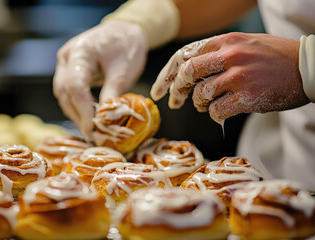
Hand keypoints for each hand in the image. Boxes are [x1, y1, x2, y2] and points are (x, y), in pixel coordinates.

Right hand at [53, 20, 147, 138]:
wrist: (125, 32)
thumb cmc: (127, 46)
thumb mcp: (123, 71)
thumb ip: (111, 93)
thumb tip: (104, 119)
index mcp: (80, 51)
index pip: (74, 85)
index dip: (82, 109)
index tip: (92, 127)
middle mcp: (67, 57)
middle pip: (64, 91)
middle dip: (77, 115)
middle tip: (91, 133)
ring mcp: (65, 63)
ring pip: (63, 93)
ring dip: (75, 113)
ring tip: (90, 129)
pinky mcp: (69, 70)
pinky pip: (68, 91)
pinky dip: (77, 105)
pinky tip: (87, 117)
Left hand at [151, 33, 309, 123]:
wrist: (308, 67)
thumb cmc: (275, 58)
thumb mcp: (245, 44)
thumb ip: (218, 53)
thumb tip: (191, 72)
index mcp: (226, 41)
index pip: (185, 55)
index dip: (168, 74)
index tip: (161, 89)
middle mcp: (230, 55)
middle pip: (188, 72)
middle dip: (178, 89)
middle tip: (177, 100)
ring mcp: (239, 75)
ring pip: (201, 93)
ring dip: (199, 103)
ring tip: (205, 105)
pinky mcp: (248, 96)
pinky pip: (217, 110)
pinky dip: (214, 114)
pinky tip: (220, 112)